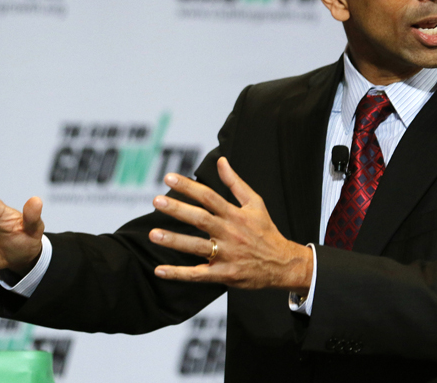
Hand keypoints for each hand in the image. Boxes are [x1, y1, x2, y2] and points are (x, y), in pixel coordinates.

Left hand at [150, 157, 312, 294]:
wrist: (283, 264)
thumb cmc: (266, 231)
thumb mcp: (256, 203)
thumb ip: (236, 183)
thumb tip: (221, 161)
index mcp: (236, 215)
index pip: (209, 197)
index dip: (189, 187)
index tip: (169, 178)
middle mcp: (230, 233)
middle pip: (201, 219)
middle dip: (178, 210)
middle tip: (156, 201)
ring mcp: (227, 255)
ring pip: (197, 247)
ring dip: (174, 241)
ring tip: (153, 234)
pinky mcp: (224, 274)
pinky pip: (198, 275)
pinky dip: (179, 274)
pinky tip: (160, 270)